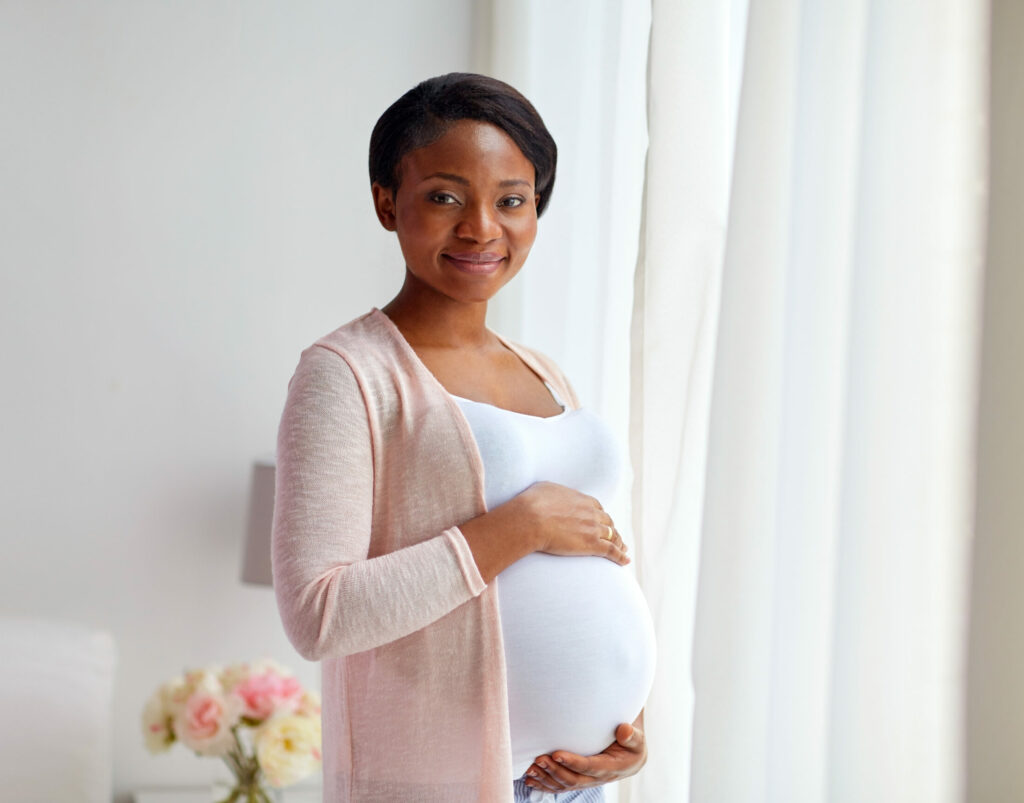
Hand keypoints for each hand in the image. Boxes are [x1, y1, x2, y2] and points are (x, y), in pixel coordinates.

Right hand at [517, 482, 629, 565]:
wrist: (531, 519)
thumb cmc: (532, 503)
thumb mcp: (545, 489)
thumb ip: (554, 493)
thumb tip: (551, 494)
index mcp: (582, 499)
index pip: (598, 508)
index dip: (601, 516)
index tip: (601, 522)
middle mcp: (591, 512)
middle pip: (608, 522)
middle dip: (612, 529)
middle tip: (615, 536)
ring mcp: (593, 529)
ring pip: (613, 536)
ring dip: (619, 543)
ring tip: (623, 549)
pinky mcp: (591, 544)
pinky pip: (611, 551)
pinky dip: (620, 556)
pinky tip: (625, 561)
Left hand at [523, 721, 646, 793]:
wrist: (632, 752)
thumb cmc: (633, 741)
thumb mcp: (637, 738)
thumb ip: (632, 736)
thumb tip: (624, 730)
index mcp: (613, 768)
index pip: (590, 767)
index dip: (573, 762)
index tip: (556, 754)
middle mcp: (599, 778)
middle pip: (574, 780)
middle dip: (555, 771)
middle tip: (538, 759)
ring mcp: (588, 781)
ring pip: (565, 785)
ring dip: (547, 778)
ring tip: (531, 769)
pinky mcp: (580, 780)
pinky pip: (561, 786)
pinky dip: (546, 783)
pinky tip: (531, 778)